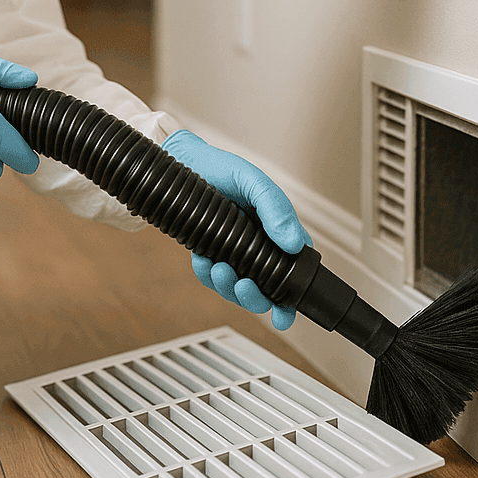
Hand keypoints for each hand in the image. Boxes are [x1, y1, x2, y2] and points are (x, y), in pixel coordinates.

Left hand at [162, 130, 311, 329]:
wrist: (182, 162)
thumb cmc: (221, 168)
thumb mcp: (254, 181)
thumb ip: (276, 209)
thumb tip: (295, 243)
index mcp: (277, 231)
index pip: (294, 270)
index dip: (291, 298)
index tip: (284, 314)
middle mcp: (258, 245)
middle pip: (266, 290)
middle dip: (255, 298)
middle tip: (244, 286)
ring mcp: (233, 251)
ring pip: (238, 288)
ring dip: (229, 288)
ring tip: (219, 268)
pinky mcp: (209, 253)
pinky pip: (211, 277)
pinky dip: (207, 275)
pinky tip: (204, 260)